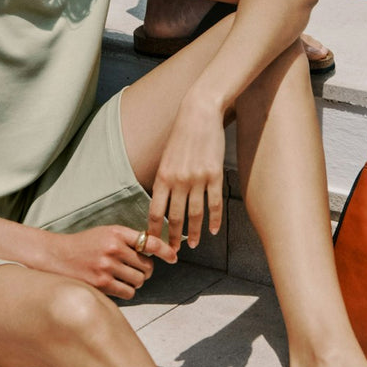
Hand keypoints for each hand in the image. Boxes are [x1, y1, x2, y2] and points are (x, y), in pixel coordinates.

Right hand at [48, 226, 175, 298]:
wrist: (57, 256)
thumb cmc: (84, 245)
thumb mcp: (106, 233)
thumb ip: (128, 240)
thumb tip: (155, 251)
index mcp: (116, 232)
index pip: (149, 242)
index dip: (165, 250)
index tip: (174, 257)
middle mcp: (113, 248)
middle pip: (147, 266)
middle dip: (145, 270)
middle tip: (136, 270)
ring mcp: (107, 266)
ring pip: (139, 280)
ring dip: (136, 281)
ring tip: (123, 277)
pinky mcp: (101, 283)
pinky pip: (129, 292)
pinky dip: (127, 291)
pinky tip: (116, 285)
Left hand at [147, 94, 226, 252]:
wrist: (199, 114)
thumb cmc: (181, 135)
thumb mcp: (166, 157)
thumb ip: (165, 179)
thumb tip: (163, 202)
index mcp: (162, 176)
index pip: (155, 210)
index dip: (153, 230)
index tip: (152, 243)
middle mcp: (178, 180)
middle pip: (174, 217)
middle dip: (172, 238)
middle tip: (171, 252)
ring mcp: (197, 179)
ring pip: (195, 214)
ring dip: (193, 233)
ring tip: (192, 245)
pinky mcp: (214, 175)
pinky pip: (214, 204)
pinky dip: (214, 220)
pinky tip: (213, 230)